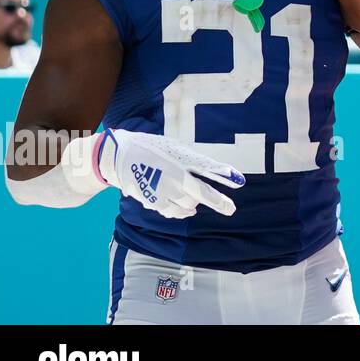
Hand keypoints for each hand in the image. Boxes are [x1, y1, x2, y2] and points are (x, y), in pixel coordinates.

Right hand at [96, 129, 244, 219]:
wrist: (119, 156)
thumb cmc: (152, 149)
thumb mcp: (175, 148)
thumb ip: (194, 161)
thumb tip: (215, 172)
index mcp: (180, 158)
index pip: (207, 166)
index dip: (224, 173)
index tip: (240, 181)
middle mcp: (173, 175)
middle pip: (201, 193)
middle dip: (219, 202)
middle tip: (230, 210)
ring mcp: (162, 189)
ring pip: (188, 206)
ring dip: (194, 206)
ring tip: (194, 204)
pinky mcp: (152, 200)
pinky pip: (172, 212)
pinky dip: (180, 212)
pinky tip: (182, 208)